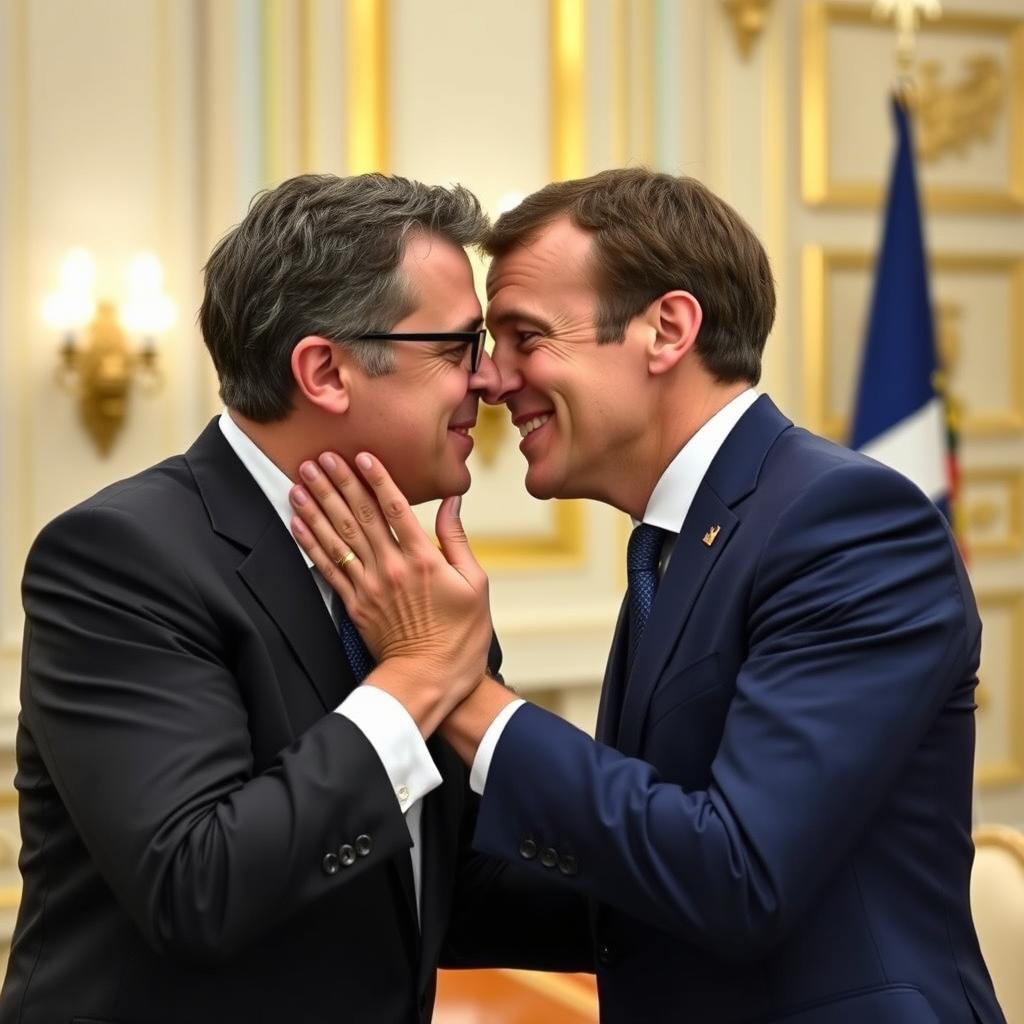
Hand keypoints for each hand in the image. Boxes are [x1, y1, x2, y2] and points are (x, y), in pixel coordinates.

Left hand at [289, 452, 492, 733]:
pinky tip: (297, 522)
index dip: (377, 479)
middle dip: (340, 483)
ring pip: (339, 537)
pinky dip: (310, 543)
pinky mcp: (354, 604)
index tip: (362, 455)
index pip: (397, 509)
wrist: (429, 679)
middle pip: (361, 516)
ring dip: (318, 506)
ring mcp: (369, 586)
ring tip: (302, 480)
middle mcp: (391, 568)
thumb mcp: (475, 585)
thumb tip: (451, 503)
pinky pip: (327, 567)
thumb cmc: (461, 635)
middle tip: (321, 457)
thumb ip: (458, 540)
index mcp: (423, 559)